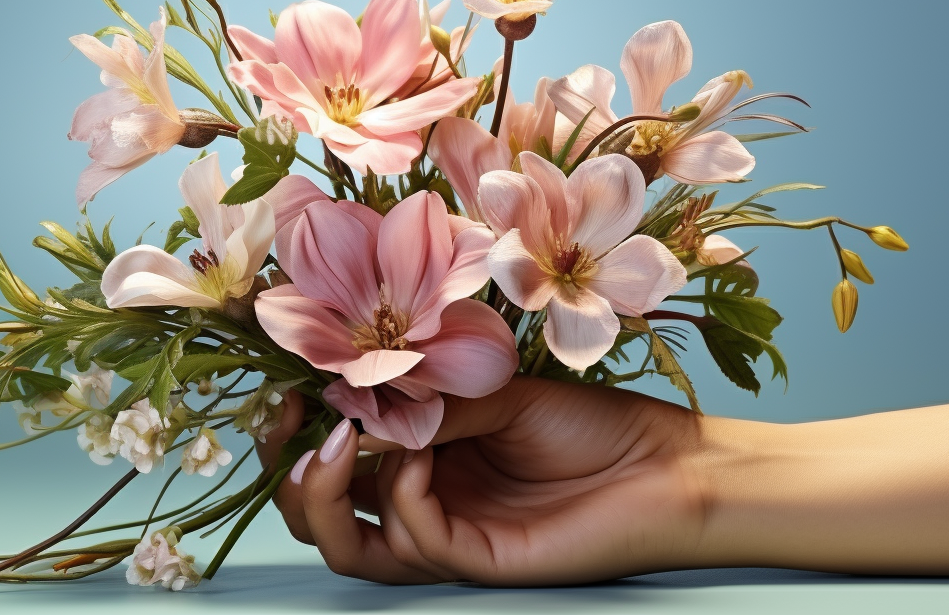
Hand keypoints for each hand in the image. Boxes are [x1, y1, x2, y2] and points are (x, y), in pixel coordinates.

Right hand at [256, 376, 708, 584]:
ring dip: (329, 494)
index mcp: (416, 458)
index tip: (283, 387)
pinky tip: (421, 455)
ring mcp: (446, 536)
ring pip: (351, 546)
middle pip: (321, 515)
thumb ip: (425, 393)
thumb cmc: (589, 423)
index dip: (295, 430)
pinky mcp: (478, 559)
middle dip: (291, 472)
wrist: (666, 464)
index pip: (331, 458)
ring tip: (337, 445)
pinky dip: (404, 496)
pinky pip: (415, 542)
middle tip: (290, 423)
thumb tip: (351, 388)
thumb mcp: (494, 388)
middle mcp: (420, 501)